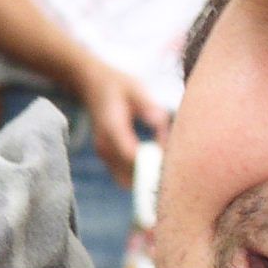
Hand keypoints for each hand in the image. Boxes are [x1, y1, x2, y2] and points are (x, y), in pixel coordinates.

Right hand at [77, 63, 169, 185]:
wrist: (93, 86)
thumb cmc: (120, 86)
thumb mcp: (136, 88)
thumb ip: (148, 105)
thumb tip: (160, 121)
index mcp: (112, 127)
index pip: (131, 156)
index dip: (153, 163)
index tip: (172, 160)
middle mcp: (105, 146)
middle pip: (129, 176)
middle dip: (152, 176)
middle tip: (173, 167)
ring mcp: (104, 155)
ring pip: (126, 181)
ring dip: (146, 179)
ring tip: (165, 166)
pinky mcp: (108, 159)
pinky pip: (124, 177)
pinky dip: (140, 176)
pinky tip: (156, 163)